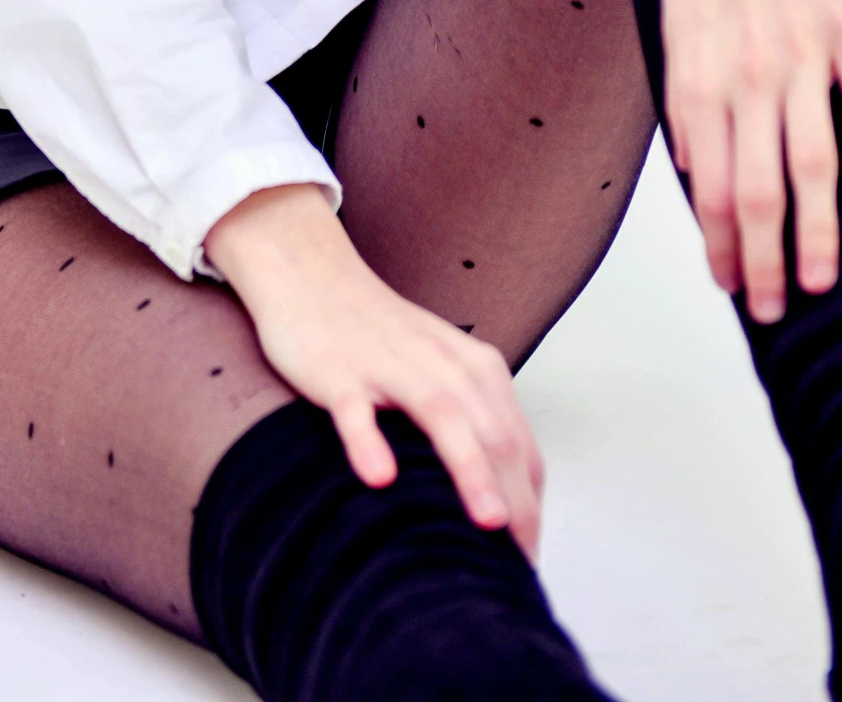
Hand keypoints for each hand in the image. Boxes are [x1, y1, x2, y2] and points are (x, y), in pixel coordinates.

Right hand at [205, 183, 543, 555]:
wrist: (311, 273)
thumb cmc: (380, 338)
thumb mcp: (441, 372)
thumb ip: (473, 424)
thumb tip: (503, 508)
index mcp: (475, 368)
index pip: (518, 445)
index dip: (530, 506)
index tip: (526, 565)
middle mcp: (441, 363)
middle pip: (492, 433)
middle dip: (515, 500)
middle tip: (521, 567)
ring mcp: (388, 364)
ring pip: (440, 414)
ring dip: (469, 469)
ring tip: (487, 523)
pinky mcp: (337, 369)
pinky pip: (355, 407)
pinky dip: (369, 440)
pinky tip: (378, 477)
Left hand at [659, 0, 841, 321]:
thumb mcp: (669, 28)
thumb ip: (684, 101)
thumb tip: (694, 167)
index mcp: (697, 78)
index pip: (710, 189)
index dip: (720, 246)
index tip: (729, 285)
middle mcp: (747, 74)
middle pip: (760, 193)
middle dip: (763, 262)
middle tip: (772, 308)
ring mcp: (800, 51)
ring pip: (815, 165)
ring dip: (817, 232)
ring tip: (819, 278)